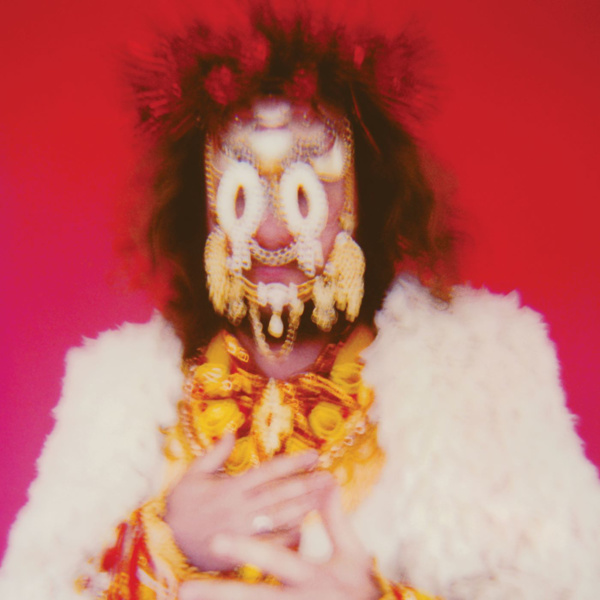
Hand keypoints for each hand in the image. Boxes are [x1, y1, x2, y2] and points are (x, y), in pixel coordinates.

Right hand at [164, 434, 333, 570]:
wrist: (166, 543)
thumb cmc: (180, 507)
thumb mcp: (192, 475)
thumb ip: (214, 454)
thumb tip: (230, 431)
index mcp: (231, 487)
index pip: (269, 471)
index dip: (293, 463)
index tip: (314, 454)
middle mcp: (240, 508)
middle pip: (281, 494)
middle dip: (307, 484)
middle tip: (330, 477)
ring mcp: (243, 531)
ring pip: (280, 518)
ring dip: (305, 507)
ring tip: (325, 498)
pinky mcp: (241, 551)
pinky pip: (269, 544)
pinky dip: (289, 537)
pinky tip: (306, 528)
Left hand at [178, 485, 379, 599]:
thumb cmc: (364, 589)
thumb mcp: (352, 552)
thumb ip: (335, 519)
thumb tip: (328, 481)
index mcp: (312, 577)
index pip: (275, 560)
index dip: (247, 550)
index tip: (216, 541)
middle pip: (252, 598)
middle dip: (219, 593)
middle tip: (185, 588)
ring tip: (188, 597)